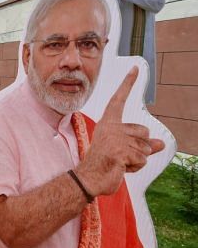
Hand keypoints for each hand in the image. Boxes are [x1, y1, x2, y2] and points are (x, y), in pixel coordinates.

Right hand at [76, 67, 164, 196]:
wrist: (88, 179)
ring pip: (146, 148)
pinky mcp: (120, 151)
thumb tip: (160, 144)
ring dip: (138, 160)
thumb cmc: (103, 165)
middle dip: (141, 149)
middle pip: (144, 132)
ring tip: (120, 163)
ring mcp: (115, 138)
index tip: (135, 68)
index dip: (127, 84)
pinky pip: (142, 159)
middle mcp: (110, 127)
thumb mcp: (124, 151)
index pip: (119, 100)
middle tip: (122, 157)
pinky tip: (120, 168)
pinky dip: (135, 167)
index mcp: (108, 124)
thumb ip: (142, 145)